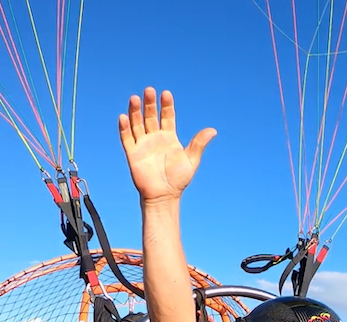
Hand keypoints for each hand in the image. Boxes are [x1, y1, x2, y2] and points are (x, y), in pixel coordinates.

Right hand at [119, 88, 215, 202]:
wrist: (164, 196)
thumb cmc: (178, 180)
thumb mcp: (191, 160)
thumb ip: (199, 144)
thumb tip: (213, 130)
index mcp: (169, 138)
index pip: (167, 116)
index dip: (166, 105)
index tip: (166, 94)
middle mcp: (155, 138)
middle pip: (151, 116)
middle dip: (150, 104)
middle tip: (149, 90)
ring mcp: (143, 145)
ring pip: (137, 123)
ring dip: (135, 111)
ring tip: (135, 98)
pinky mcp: (133, 154)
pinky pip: (127, 138)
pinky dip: (124, 127)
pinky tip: (124, 116)